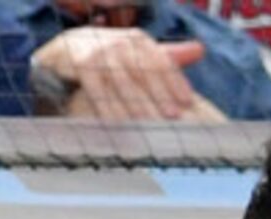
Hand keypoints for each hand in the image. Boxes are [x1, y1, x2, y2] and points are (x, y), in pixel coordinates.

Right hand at [37, 26, 206, 118]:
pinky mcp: (84, 66)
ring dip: (137, 107)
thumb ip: (167, 55)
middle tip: (173, 118)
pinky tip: (120, 125)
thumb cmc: (110, 54)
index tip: (187, 102)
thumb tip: (200, 50)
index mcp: (139, 40)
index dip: (175, 82)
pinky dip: (110, 110)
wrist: (69, 46)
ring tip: (150, 126)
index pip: (162, 61)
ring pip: (124, 84)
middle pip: (145, 74)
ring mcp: (102, 53)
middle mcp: (122, 43)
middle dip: (160, 97)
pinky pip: (99, 92)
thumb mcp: (138, 50)